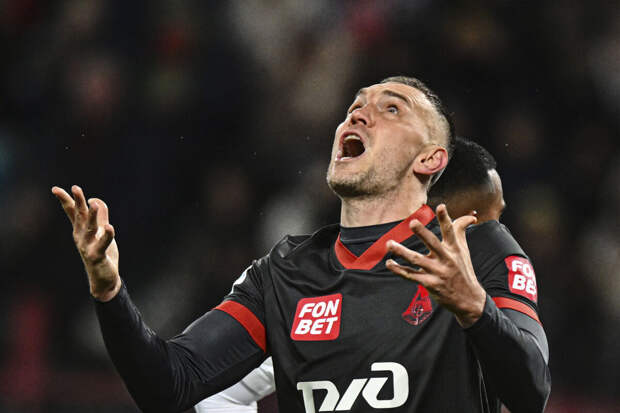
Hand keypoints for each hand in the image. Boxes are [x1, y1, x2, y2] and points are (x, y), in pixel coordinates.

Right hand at [52, 185, 120, 301]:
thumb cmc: (101, 253)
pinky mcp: (97, 256)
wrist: (103, 279)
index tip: (55, 189)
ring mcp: (87, 246)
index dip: (66, 200)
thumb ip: (100, 217)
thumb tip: (96, 200)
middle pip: (79, 216)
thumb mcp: (101, 232)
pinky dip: (106, 236)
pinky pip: (102, 244)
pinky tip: (109, 227)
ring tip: (94, 204)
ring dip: (92, 216)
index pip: (72, 212)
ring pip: (89, 229)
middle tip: (75, 188)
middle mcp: (81, 237)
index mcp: (81, 230)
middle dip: (77, 202)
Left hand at [386, 204, 485, 326]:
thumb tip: (471, 217)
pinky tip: (389, 263)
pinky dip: (399, 269)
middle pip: (433, 244)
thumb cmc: (463, 270)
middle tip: (413, 222)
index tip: (440, 206)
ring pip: (417, 260)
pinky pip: (411, 275)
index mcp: (454, 249)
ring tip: (389, 243)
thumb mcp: (464, 250)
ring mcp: (437, 272)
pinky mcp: (430, 284)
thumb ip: (461, 231)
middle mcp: (446, 259)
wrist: (468, 299)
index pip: (450, 231)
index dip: (445, 219)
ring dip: (402, 252)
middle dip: (423, 233)